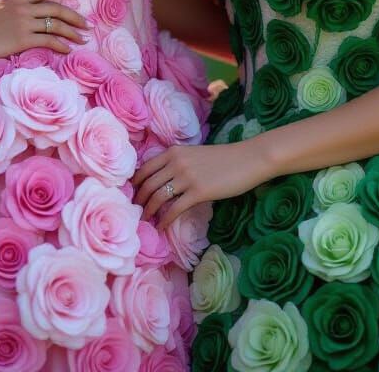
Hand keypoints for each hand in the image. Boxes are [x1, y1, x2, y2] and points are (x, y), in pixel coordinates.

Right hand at [0, 0, 88, 62]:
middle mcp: (24, 9)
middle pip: (57, 8)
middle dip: (75, 16)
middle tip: (88, 23)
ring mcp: (24, 24)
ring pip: (56, 25)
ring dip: (73, 32)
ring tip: (84, 39)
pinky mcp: (22, 40)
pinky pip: (48, 41)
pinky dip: (61, 45)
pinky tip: (69, 50)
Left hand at [133, 141, 270, 230]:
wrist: (247, 159)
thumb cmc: (223, 158)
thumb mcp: (194, 154)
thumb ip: (178, 162)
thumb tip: (162, 179)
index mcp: (174, 151)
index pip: (145, 168)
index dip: (136, 183)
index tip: (132, 194)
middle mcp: (177, 162)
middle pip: (149, 184)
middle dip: (140, 199)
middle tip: (137, 210)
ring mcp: (187, 177)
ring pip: (158, 197)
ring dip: (149, 211)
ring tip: (146, 220)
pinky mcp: (198, 192)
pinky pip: (175, 209)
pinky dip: (165, 220)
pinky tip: (162, 227)